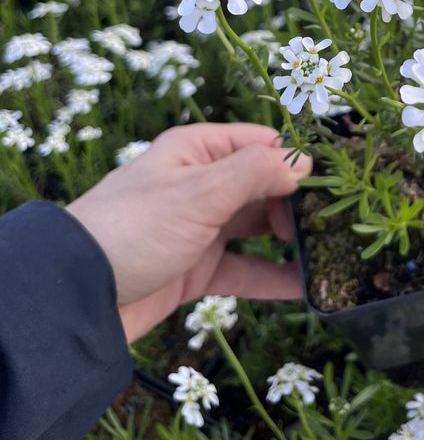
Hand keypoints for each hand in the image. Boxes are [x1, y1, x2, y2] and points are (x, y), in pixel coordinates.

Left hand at [67, 123, 310, 342]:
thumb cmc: (135, 228)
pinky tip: (306, 285)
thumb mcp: (199, 193)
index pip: (260, 142)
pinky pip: (245, 268)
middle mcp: (201, 183)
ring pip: (257, 227)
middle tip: (328, 222)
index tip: (331, 180)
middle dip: (297, 200)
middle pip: (263, 184)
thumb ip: (255, 172)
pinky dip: (273, 276)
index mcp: (197, 150)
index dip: (294, 158)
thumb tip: (303, 160)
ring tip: (328, 251)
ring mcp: (200, 227)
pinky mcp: (197, 269)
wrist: (77, 297)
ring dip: (289, 239)